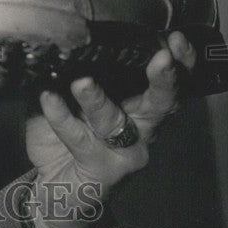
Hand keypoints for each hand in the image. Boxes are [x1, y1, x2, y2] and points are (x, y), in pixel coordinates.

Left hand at [23, 31, 196, 227]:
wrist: (55, 188)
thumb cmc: (65, 136)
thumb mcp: (66, 96)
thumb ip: (67, 71)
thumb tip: (56, 40)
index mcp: (139, 103)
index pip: (168, 80)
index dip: (179, 61)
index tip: (176, 39)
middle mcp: (140, 127)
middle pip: (161, 102)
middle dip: (164, 79)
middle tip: (162, 58)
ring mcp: (123, 151)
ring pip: (114, 121)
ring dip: (97, 100)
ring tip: (82, 83)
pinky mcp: (100, 169)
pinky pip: (80, 139)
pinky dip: (61, 118)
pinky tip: (48, 99)